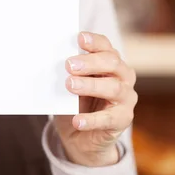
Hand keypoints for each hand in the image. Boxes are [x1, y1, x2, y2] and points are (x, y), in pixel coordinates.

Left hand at [54, 31, 137, 166]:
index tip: (79, 38)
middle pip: (112, 63)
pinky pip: (109, 119)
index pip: (106, 47)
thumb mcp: (71, 84)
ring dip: (90, 85)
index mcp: (111, 63)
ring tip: (70, 85)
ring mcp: (126, 99)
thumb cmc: (76, 102)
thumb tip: (48, 61)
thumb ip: (67, 73)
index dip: (94, 42)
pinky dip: (92, 120)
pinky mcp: (123, 120)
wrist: (81, 136)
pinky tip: (77, 120)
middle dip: (90, 62)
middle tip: (69, 64)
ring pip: (114, 88)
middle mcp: (123, 77)